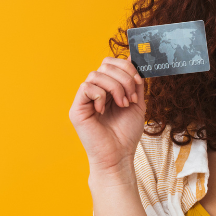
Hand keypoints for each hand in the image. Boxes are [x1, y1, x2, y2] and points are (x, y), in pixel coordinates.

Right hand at [68, 56, 145, 172]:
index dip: (126, 67)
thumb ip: (136, 83)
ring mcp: (85, 99)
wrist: (119, 156)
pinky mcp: (77, 109)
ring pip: (96, 74)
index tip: (139, 82)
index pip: (111, 63)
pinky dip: (100, 96)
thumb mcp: (137, 103)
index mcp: (108, 88)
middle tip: (131, 98)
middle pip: (105, 64)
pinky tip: (104, 110)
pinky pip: (86, 87)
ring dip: (115, 88)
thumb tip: (134, 59)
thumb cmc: (126, 134)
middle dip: (124, 78)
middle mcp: (95, 91)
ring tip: (122, 105)